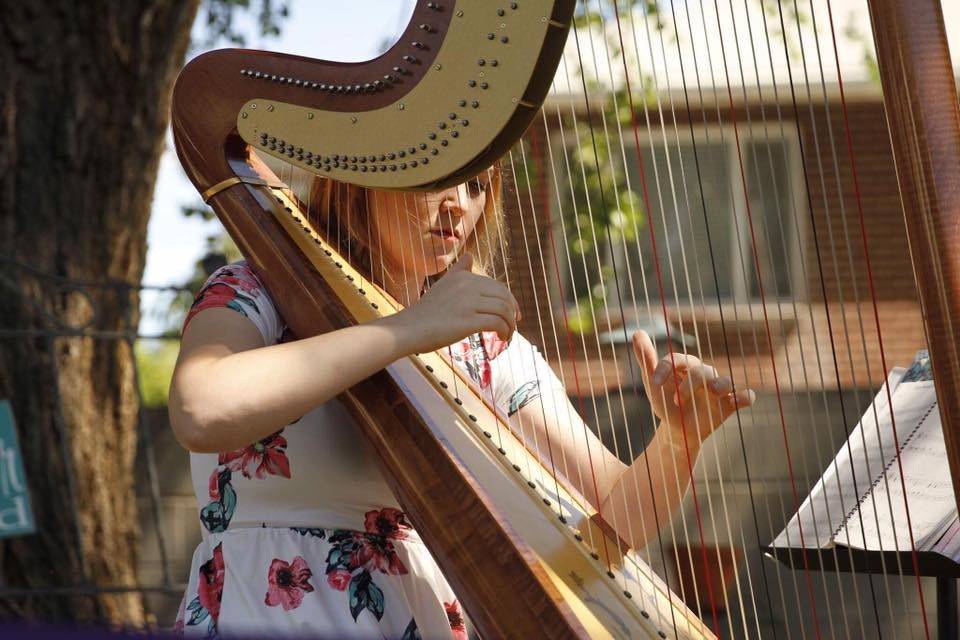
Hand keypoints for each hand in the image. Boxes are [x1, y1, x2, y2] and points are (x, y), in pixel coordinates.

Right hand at [391, 253, 520, 353]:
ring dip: (511, 324)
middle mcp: (467, 285)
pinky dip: (505, 331)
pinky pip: (498, 323)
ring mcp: (468, 302)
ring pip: (504, 310)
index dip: (509, 299)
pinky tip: (502, 339)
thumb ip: (458, 271)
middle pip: (504, 296)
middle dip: (512, 311)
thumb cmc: (425, 313)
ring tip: (508, 335)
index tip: (512, 313)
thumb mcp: (443, 285)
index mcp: (462, 276)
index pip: (496, 285)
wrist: (408, 329)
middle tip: (514, 325)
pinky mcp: (469, 320)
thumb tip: (469, 255)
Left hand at [632, 330, 754, 442]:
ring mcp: (718, 389)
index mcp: (685, 366)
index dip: (665, 368)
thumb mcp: (652, 383)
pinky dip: (745, 396)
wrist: (677, 431)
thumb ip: (646, 359)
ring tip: (713, 391)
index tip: (653, 382)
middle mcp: (704, 374)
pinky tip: (739, 400)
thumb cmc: (665, 401)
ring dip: (720, 385)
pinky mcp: (729, 404)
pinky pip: (745, 396)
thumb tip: (637, 332)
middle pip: (700, 371)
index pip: (676, 359)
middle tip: (677, 400)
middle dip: (689, 384)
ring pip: (724, 381)